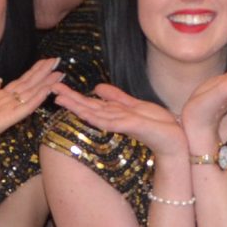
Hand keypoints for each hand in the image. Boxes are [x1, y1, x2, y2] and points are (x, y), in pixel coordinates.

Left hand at [0, 58, 64, 159]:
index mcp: (1, 98)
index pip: (21, 82)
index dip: (34, 71)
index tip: (46, 60)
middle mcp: (8, 103)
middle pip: (29, 85)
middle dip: (43, 73)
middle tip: (58, 61)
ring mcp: (10, 111)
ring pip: (31, 94)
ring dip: (45, 83)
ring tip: (58, 73)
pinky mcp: (8, 119)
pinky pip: (25, 107)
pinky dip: (37, 98)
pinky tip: (47, 90)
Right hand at [52, 81, 188, 158]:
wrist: (175, 140)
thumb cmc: (159, 125)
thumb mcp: (136, 105)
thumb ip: (117, 98)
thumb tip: (96, 88)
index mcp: (114, 113)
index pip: (89, 104)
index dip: (73, 96)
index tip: (57, 87)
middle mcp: (114, 120)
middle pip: (87, 108)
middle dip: (70, 99)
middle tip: (51, 90)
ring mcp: (120, 124)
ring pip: (94, 114)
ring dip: (77, 107)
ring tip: (60, 99)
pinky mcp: (130, 126)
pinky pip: (110, 120)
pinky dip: (97, 116)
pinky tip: (84, 112)